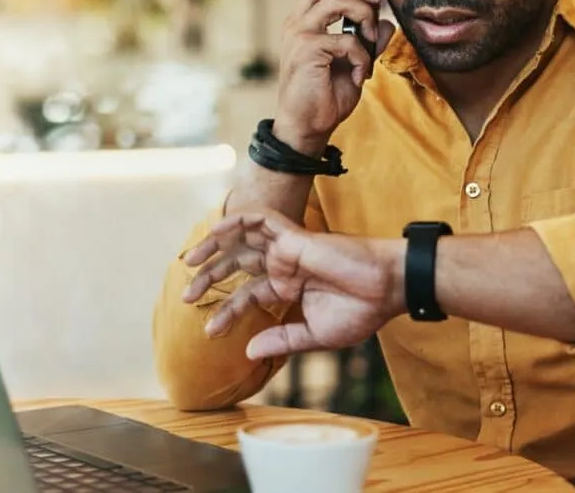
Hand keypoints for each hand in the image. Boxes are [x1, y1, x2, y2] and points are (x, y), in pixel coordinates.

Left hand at [181, 209, 402, 359]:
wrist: (387, 289)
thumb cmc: (361, 311)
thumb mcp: (315, 335)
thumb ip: (282, 339)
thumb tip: (248, 354)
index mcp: (289, 289)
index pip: (248, 296)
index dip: (227, 313)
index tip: (210, 333)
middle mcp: (285, 267)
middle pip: (238, 265)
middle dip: (210, 277)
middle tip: (187, 295)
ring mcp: (288, 250)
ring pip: (242, 240)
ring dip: (214, 247)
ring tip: (189, 261)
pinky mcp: (295, 236)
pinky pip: (260, 220)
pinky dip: (237, 222)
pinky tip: (216, 232)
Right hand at [274, 0, 396, 153]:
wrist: (307, 126)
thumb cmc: (326, 96)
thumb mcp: (354, 63)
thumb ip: (368, 41)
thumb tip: (387, 23)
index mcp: (305, 20)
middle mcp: (297, 21)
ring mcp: (298, 33)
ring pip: (336, 1)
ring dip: (363, 16)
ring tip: (369, 39)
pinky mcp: (306, 49)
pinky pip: (345, 39)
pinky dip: (361, 57)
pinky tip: (358, 75)